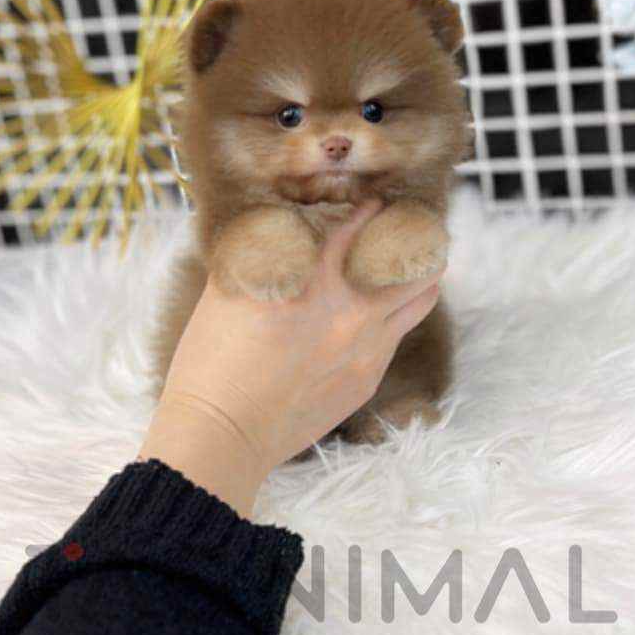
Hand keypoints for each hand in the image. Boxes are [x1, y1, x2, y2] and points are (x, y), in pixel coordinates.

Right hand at [137, 198, 443, 514]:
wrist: (224, 432)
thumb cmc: (212, 361)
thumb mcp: (229, 291)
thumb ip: (263, 255)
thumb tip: (278, 230)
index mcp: (313, 281)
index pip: (358, 228)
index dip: (370, 211)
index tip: (373, 202)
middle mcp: (351, 310)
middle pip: (411, 260)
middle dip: (415, 239)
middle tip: (410, 230)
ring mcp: (366, 347)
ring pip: (421, 299)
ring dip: (421, 276)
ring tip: (418, 264)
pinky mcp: (367, 379)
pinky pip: (396, 337)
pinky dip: (397, 316)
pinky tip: (385, 312)